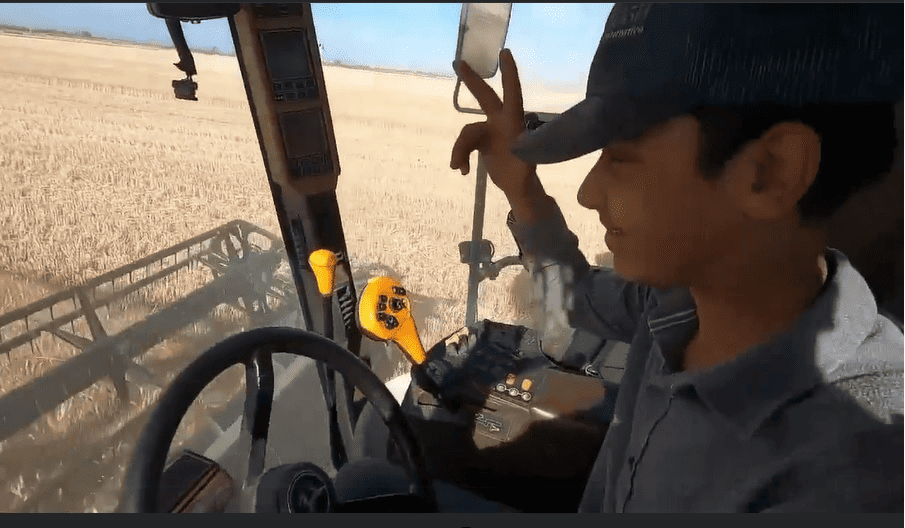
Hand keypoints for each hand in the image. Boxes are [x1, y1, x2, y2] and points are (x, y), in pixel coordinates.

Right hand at [450, 49, 537, 199]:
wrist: (515, 186)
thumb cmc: (523, 178)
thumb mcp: (525, 170)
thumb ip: (522, 160)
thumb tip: (517, 149)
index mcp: (515, 123)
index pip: (513, 94)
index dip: (510, 74)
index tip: (505, 53)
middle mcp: (502, 122)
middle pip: (485, 97)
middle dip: (472, 80)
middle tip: (458, 62)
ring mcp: (490, 130)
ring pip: (467, 131)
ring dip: (460, 149)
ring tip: (460, 169)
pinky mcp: (480, 142)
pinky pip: (463, 143)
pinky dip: (460, 156)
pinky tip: (463, 171)